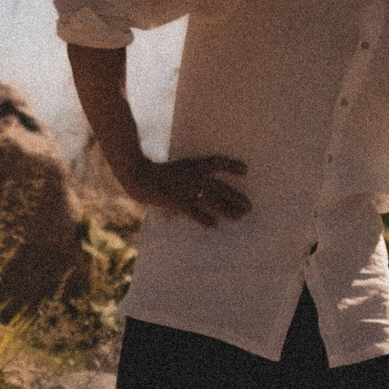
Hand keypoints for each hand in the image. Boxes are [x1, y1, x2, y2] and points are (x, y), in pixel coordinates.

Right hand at [125, 153, 250, 225]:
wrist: (139, 176)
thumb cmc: (155, 173)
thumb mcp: (176, 169)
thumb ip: (189, 176)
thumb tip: (202, 189)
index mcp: (193, 165)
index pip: (217, 162)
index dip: (231, 166)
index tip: (245, 170)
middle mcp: (194, 177)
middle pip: (221, 188)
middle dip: (236, 197)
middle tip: (249, 206)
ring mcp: (188, 190)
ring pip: (213, 201)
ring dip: (228, 210)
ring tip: (238, 216)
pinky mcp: (179, 202)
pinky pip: (196, 213)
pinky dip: (205, 219)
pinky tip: (213, 225)